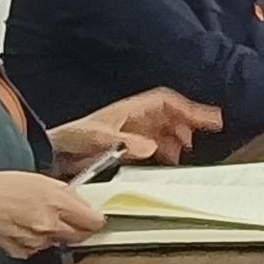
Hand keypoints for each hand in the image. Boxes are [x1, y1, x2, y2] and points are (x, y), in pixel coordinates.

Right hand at [0, 173, 108, 257]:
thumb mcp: (38, 179)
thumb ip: (65, 193)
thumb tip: (83, 202)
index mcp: (55, 202)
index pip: (93, 221)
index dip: (95, 219)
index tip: (94, 217)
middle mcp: (48, 225)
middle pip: (80, 236)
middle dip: (78, 228)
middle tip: (67, 217)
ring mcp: (36, 242)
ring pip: (58, 242)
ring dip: (54, 234)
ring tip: (34, 217)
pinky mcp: (23, 253)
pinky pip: (39, 249)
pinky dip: (36, 241)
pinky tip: (22, 226)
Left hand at [50, 88, 215, 167]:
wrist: (52, 154)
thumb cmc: (70, 140)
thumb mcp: (98, 139)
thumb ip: (125, 143)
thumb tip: (151, 147)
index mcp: (129, 111)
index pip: (166, 103)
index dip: (190, 109)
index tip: (211, 119)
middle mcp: (132, 120)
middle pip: (169, 114)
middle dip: (190, 121)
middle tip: (211, 129)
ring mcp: (129, 133)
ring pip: (163, 130)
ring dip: (178, 137)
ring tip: (188, 148)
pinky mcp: (124, 148)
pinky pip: (153, 145)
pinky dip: (165, 150)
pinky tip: (169, 160)